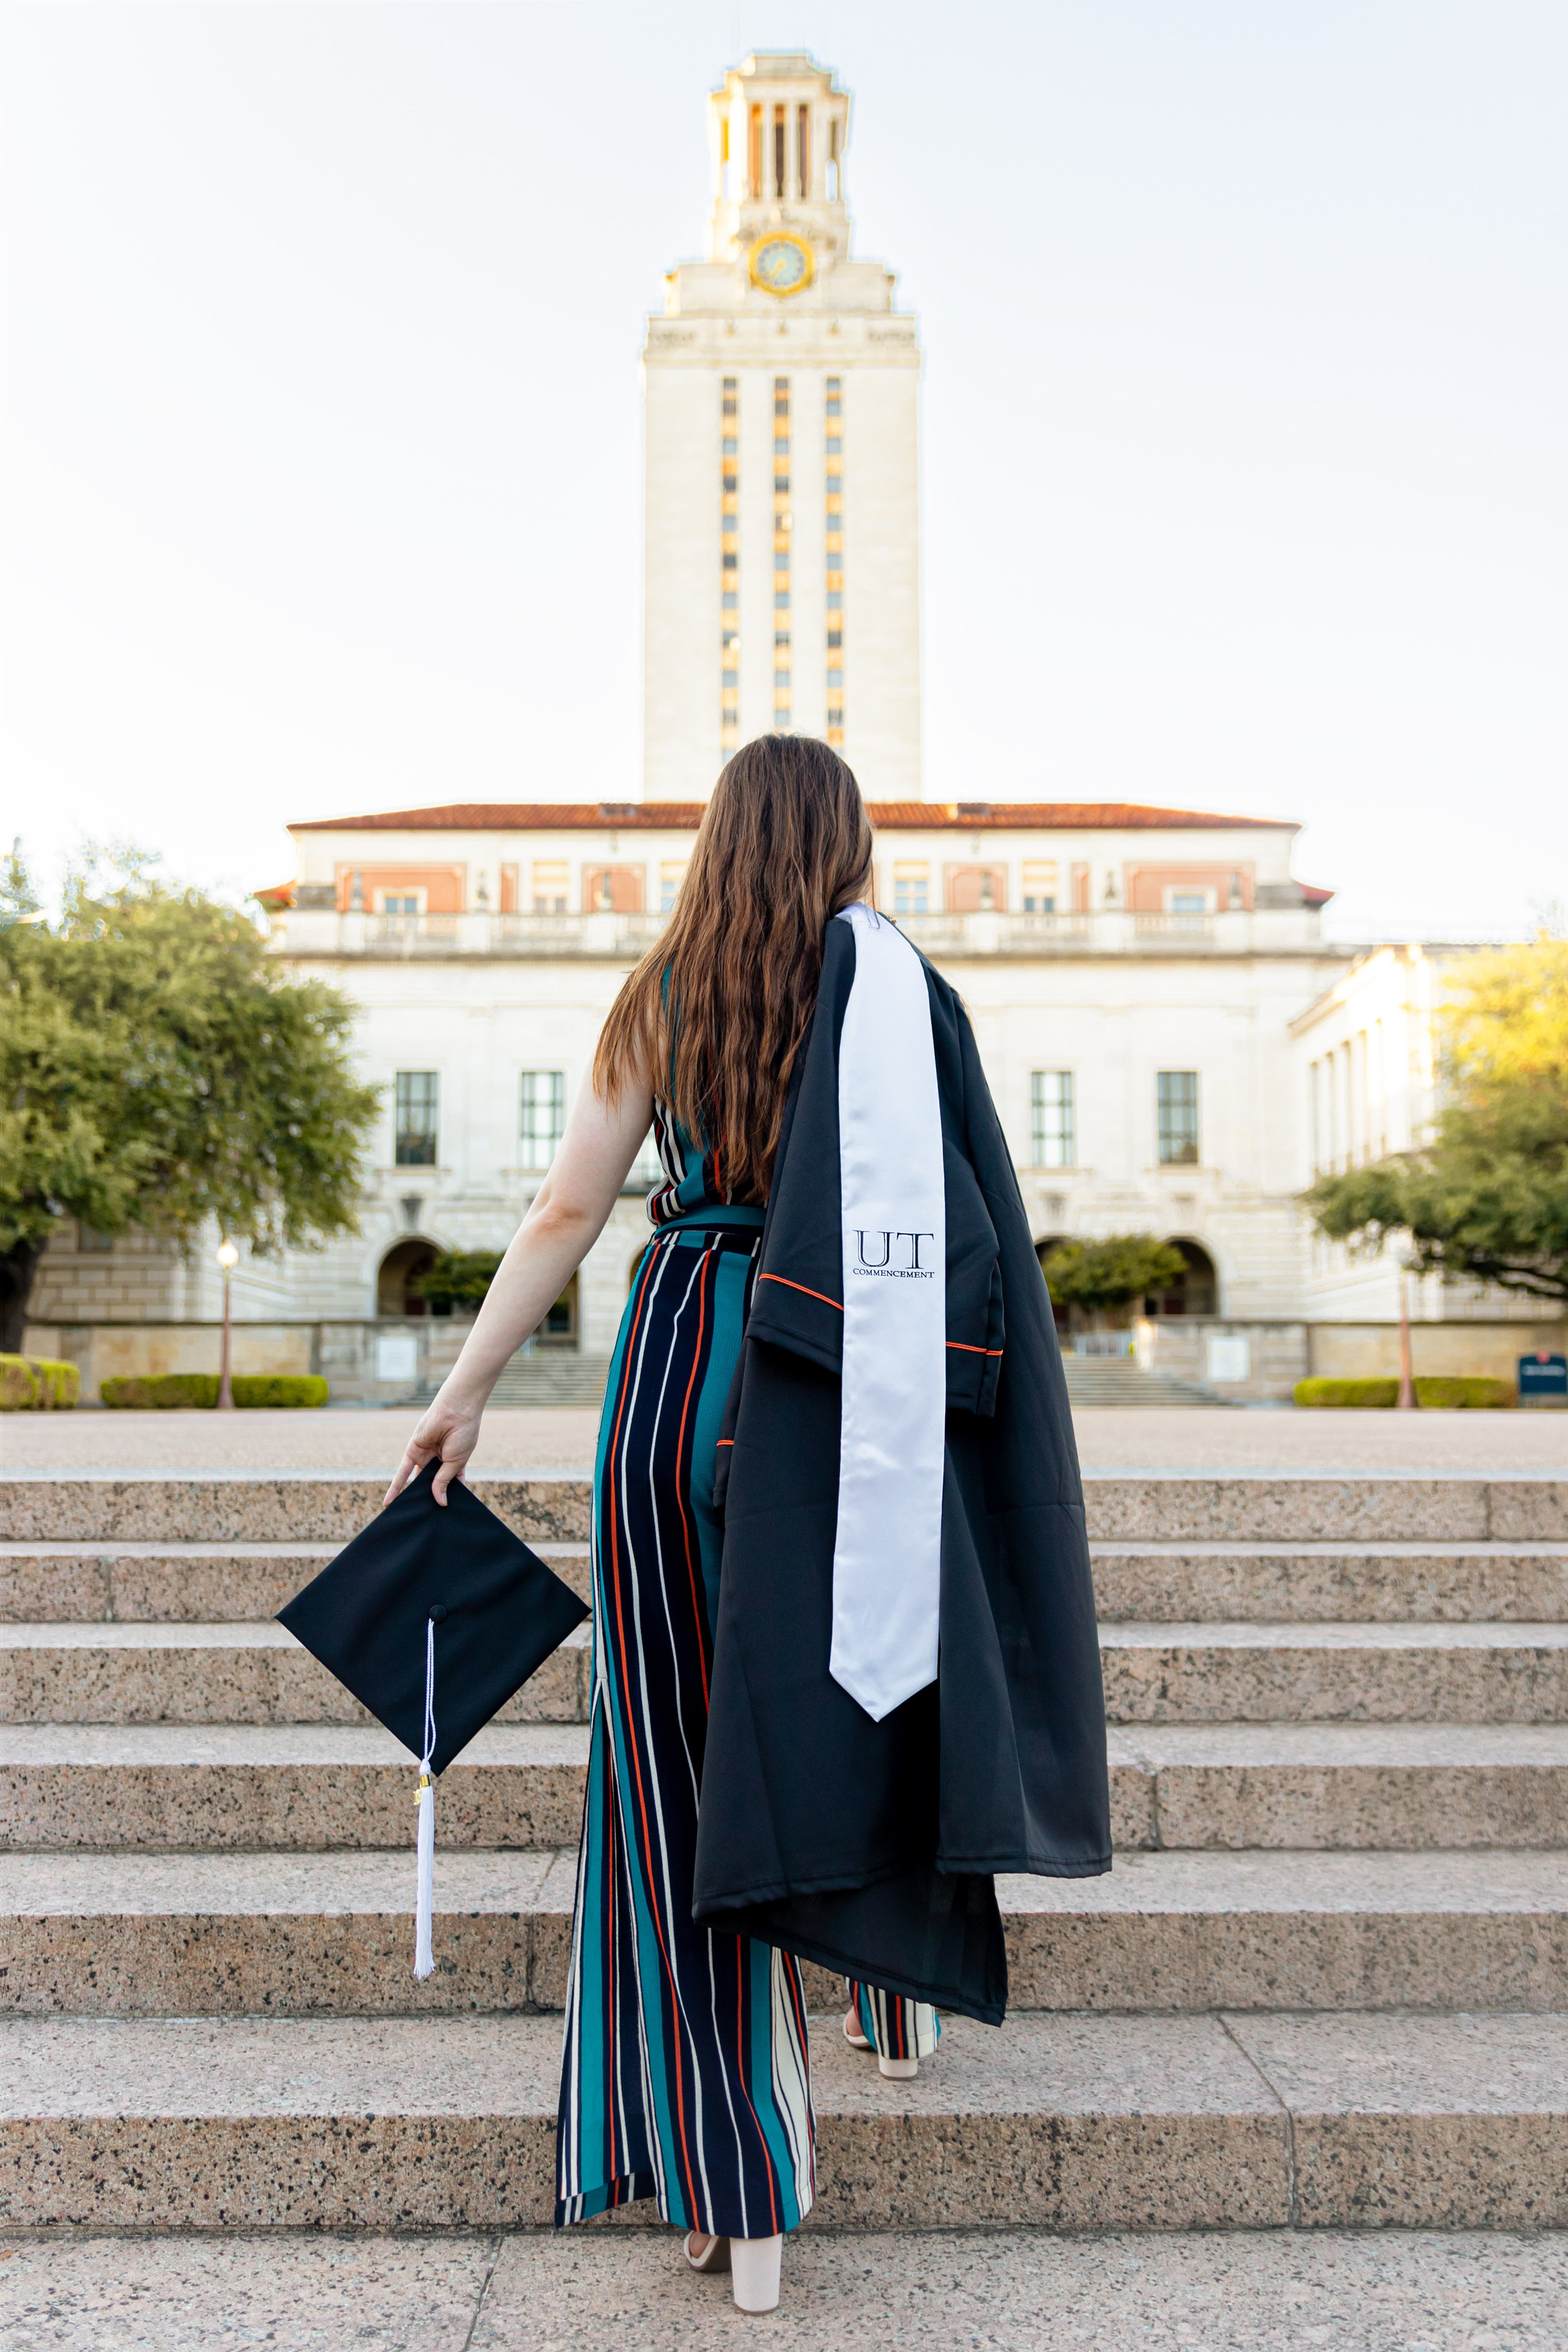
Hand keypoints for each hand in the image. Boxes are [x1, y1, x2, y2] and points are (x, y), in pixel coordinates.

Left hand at [384, 1391, 483, 1508]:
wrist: (456, 1411)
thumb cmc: (463, 1434)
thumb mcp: (456, 1463)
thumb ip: (444, 1481)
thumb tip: (440, 1502)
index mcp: (454, 1465)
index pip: (449, 1487)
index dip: (447, 1499)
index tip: (444, 1515)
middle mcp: (438, 1463)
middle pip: (430, 1486)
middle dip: (427, 1499)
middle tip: (423, 1520)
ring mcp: (425, 1457)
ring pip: (416, 1481)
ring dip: (411, 1496)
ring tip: (406, 1515)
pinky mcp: (413, 1451)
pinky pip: (402, 1472)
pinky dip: (396, 1487)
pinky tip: (390, 1501)